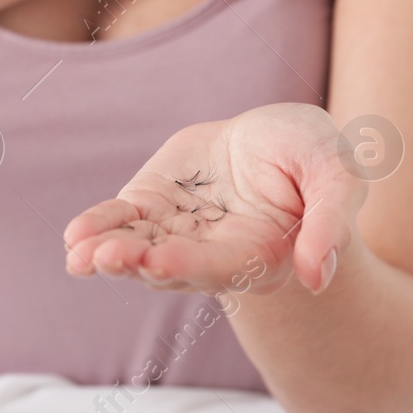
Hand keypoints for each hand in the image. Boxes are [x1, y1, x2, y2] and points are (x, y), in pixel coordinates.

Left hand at [63, 103, 367, 300]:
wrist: (275, 134)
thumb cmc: (312, 155)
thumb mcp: (337, 173)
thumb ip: (331, 222)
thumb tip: (317, 278)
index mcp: (262, 256)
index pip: (222, 266)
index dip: (189, 265)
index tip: (156, 262)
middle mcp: (214, 256)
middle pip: (172, 266)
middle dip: (137, 263)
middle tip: (107, 258)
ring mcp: (178, 233)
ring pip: (139, 249)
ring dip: (109, 252)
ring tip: (80, 253)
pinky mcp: (152, 206)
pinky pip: (122, 220)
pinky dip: (98, 227)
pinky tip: (75, 237)